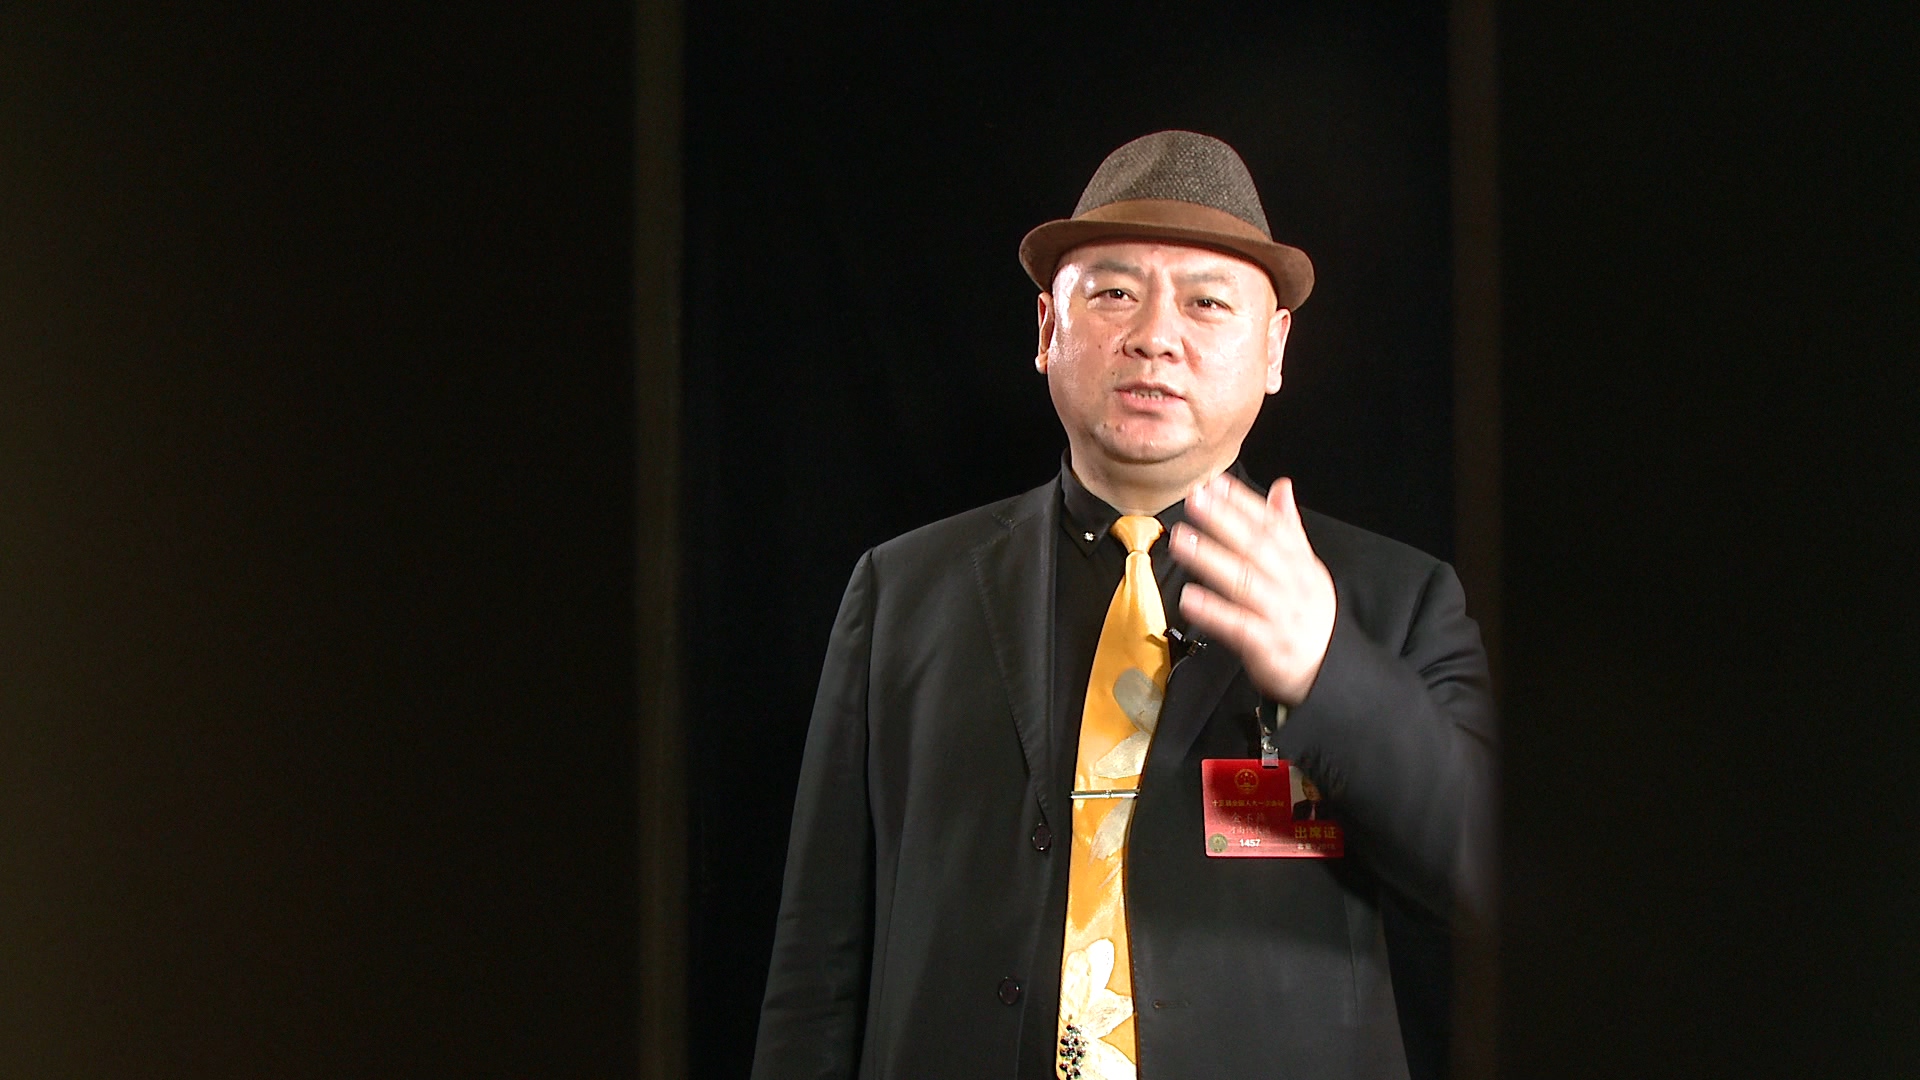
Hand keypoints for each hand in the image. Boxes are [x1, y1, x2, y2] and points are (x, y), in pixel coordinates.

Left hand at [1170, 473, 1335, 705]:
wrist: (1330, 670)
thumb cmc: (1308, 615)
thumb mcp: (1306, 568)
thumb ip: (1289, 528)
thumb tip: (1281, 486)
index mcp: (1299, 562)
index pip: (1271, 525)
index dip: (1243, 503)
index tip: (1215, 484)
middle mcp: (1290, 584)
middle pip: (1256, 548)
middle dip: (1224, 521)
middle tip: (1195, 501)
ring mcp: (1279, 614)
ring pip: (1244, 582)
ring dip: (1212, 559)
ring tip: (1183, 541)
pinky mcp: (1267, 646)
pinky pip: (1239, 626)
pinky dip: (1214, 612)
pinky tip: (1189, 599)